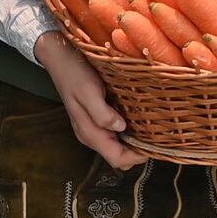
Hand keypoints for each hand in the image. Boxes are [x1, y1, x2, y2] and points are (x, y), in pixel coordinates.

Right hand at [37, 31, 143, 170]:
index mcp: (89, 132)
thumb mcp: (88, 92)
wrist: (61, 58)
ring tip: (149, 128)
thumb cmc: (74, 73)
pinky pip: (115, 132)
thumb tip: (120, 127)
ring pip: (118, 146)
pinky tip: (137, 117)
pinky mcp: (97, 118)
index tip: (153, 147)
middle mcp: (91, 134)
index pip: (117, 159)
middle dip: (137, 152)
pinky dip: (128, 130)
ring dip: (134, 141)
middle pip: (119, 156)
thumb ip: (102, 114)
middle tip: (155, 137)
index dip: (136, 157)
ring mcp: (93, 127)